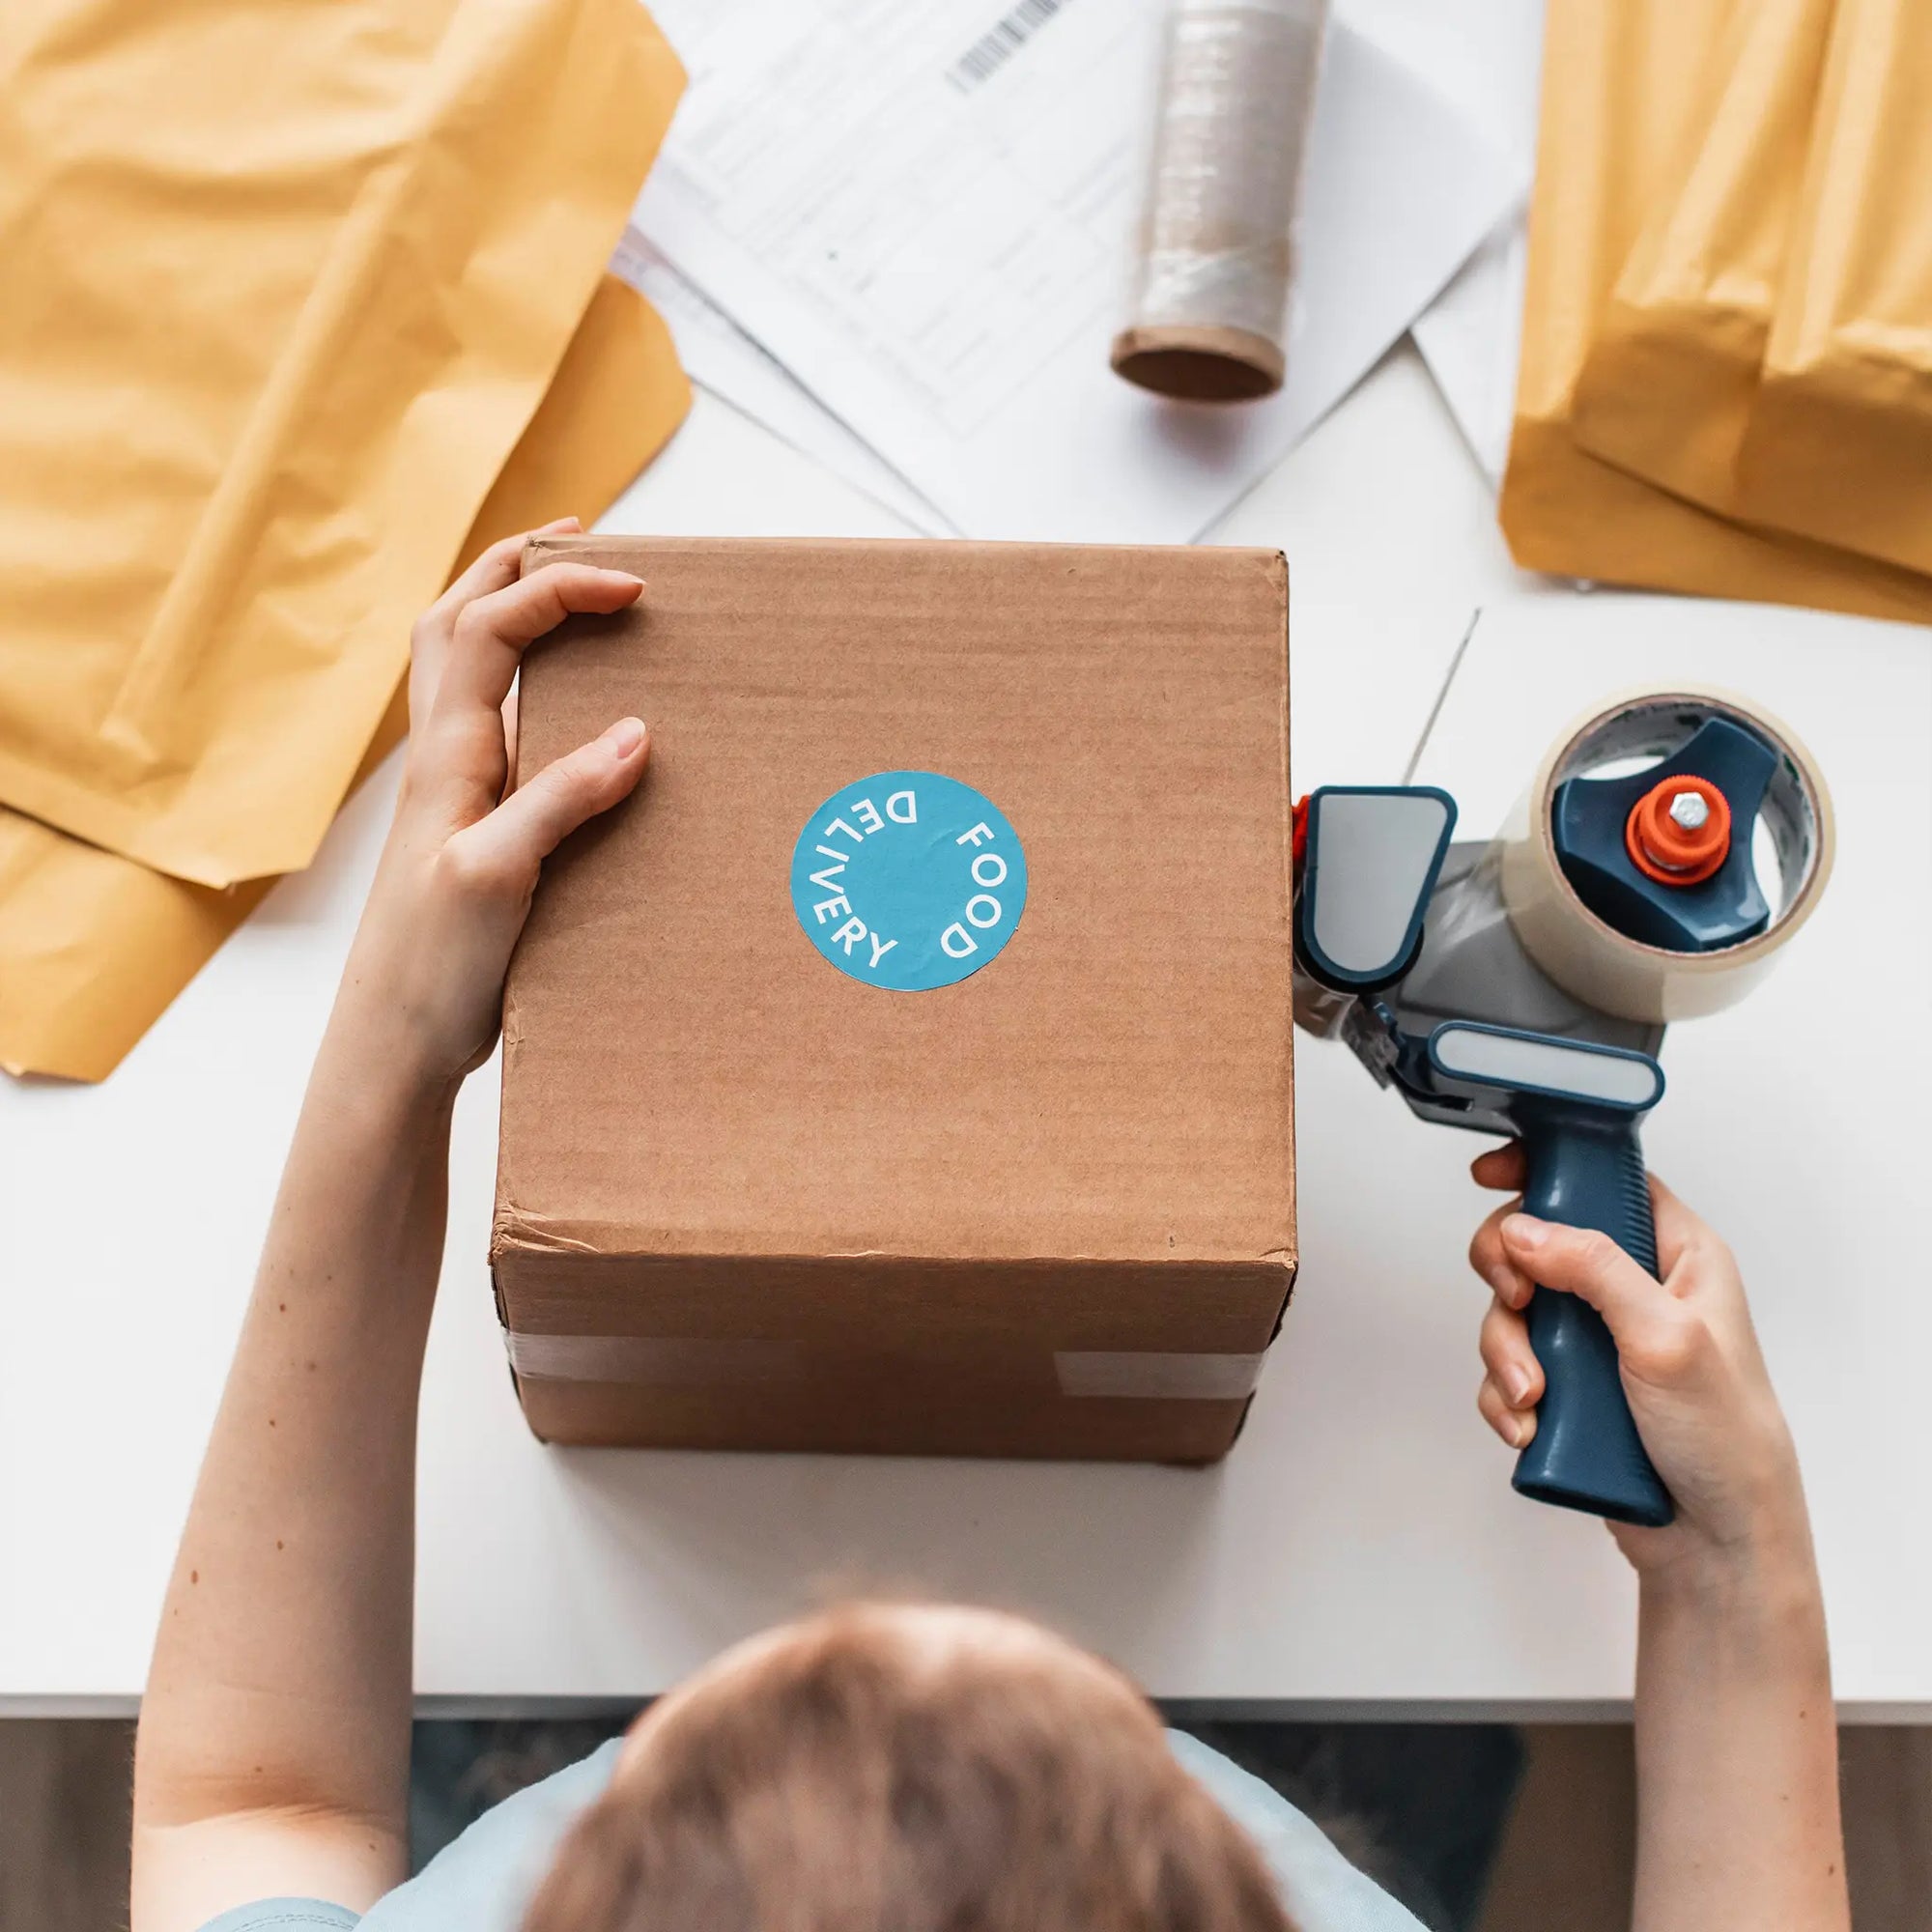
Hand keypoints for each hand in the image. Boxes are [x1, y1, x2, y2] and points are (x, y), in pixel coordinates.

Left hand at [330, 518, 649, 1093]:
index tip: (636, 587)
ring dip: (509, 612)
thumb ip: (559, 801)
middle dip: (516, 566)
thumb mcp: (498, 879)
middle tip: (579, 537)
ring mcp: (454, 791)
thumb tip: (637, 733)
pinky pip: (494, 726)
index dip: (560, 590)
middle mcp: (444, 759)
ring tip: (567, 594)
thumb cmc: (433, 967)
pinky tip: (572, 711)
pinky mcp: (474, 828)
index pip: (495, 628)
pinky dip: (527, 685)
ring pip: (465, 667)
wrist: (394, 1041)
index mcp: (449, 756)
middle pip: (460, 621)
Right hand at [1467, 1145, 1812, 1589]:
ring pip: (1514, 1311)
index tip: (1493, 1175)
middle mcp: (1633, 1288)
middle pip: (1537, 1241)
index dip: (1547, 1168)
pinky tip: (1529, 1424)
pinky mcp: (1573, 1386)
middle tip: (1517, 1299)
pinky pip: (1510, 1368)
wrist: (1716, 1542)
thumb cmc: (1726, 1437)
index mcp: (1676, 1254)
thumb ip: (1595, 1270)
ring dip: (1507, 1351)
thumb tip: (1524, 1229)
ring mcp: (1599, 1338)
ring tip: (1535, 1396)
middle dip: (1509, 1274)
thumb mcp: (1667, 1338)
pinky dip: (1506, 1394)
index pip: (1604, 1179)